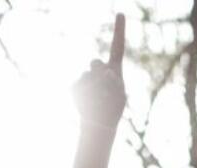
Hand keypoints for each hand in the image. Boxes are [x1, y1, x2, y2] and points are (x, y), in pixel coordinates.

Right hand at [73, 13, 125, 128]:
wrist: (97, 125)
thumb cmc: (111, 110)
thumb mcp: (118, 96)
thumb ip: (113, 81)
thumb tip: (105, 71)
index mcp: (114, 70)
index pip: (117, 47)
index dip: (119, 30)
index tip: (121, 13)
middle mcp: (100, 70)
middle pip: (96, 63)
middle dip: (100, 75)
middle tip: (104, 91)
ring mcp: (86, 77)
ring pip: (89, 74)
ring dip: (95, 87)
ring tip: (99, 101)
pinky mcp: (75, 85)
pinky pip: (79, 85)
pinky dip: (86, 95)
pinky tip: (89, 104)